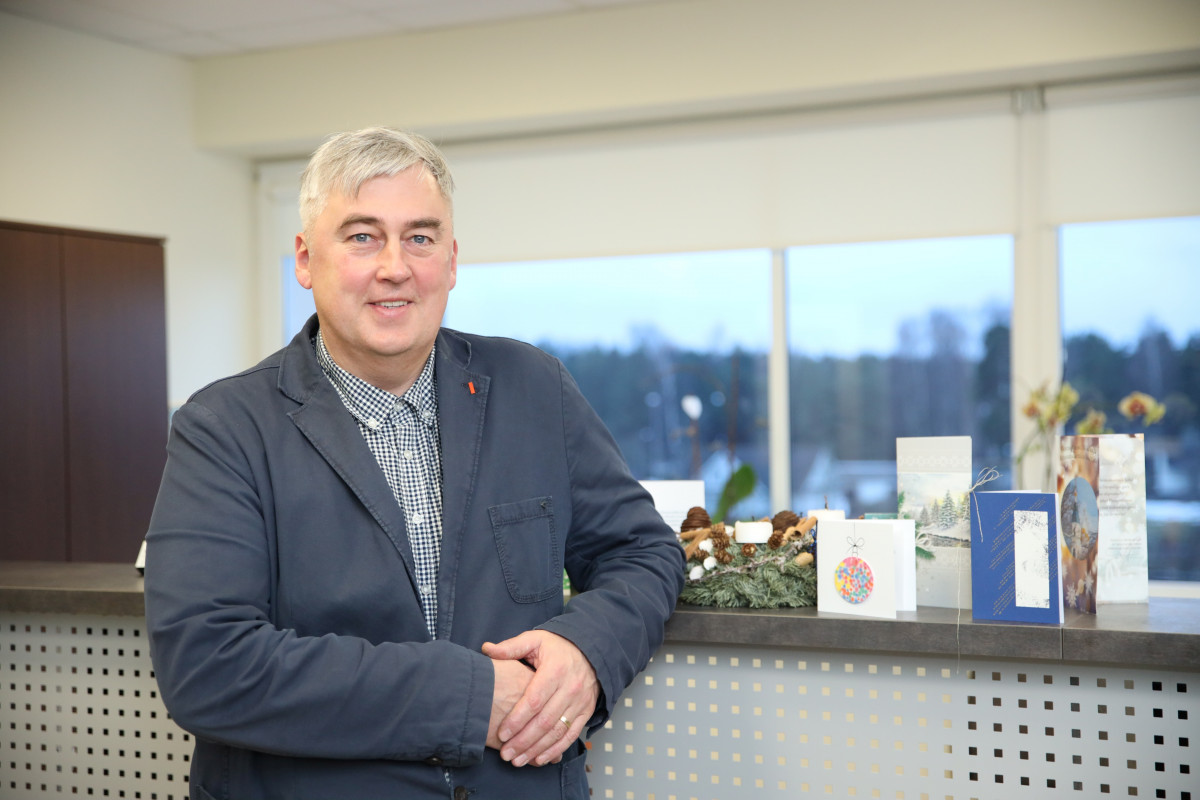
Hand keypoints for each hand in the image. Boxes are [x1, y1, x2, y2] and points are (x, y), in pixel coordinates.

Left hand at [482, 631, 598, 766]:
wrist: (590, 651)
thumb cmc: (558, 647)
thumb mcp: (535, 640)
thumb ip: (511, 647)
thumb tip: (486, 649)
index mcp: (555, 670)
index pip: (534, 700)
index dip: (517, 719)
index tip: (502, 733)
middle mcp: (570, 688)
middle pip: (544, 721)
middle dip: (523, 741)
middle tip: (505, 753)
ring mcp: (580, 702)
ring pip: (557, 731)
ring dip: (536, 749)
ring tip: (517, 760)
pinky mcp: (586, 711)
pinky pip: (571, 735)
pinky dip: (555, 750)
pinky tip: (539, 759)